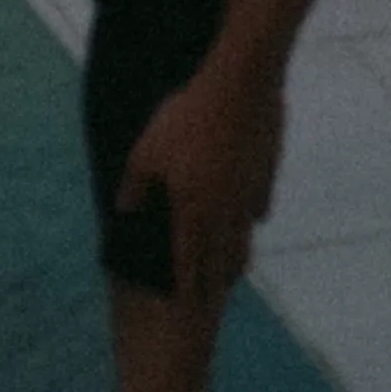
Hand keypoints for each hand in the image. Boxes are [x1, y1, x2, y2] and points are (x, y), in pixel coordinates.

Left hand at [113, 60, 287, 306]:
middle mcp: (224, 210)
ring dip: (238, 255)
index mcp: (192, 209)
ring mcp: (249, 193)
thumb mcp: (145, 152)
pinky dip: (254, 218)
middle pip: (221, 257)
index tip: (186, 304)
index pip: (189, 260)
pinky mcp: (267, 173)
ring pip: (245, 236)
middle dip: (216, 280)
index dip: (186, 285)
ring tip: (235, 268)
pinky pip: (260, 205)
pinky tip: (254, 217)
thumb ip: (134, 187)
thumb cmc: (185, 119)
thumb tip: (123, 210)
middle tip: (213, 298)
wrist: (239, 87)